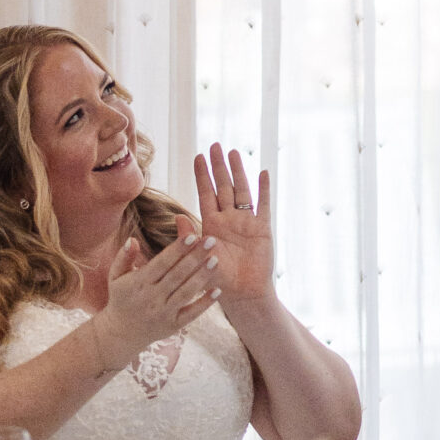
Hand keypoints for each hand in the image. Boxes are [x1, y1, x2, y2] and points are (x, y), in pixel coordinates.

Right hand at [92, 227, 219, 370]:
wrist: (121, 334)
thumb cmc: (121, 298)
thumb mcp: (116, 276)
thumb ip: (124, 257)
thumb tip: (132, 239)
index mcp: (139, 283)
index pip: (161, 263)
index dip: (177, 249)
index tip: (192, 235)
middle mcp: (152, 298)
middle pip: (177, 275)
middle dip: (195, 257)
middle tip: (212, 240)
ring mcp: (163, 313)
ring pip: (186, 292)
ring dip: (202, 276)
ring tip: (216, 260)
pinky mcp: (172, 326)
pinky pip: (191, 314)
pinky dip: (204, 304)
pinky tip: (217, 290)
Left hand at [195, 145, 273, 302]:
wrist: (244, 294)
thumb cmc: (219, 281)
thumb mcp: (199, 258)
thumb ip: (190, 237)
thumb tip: (176, 216)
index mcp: (212, 225)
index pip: (206, 194)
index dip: (202, 175)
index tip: (198, 156)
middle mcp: (228, 219)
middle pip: (224, 187)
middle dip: (219, 166)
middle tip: (215, 145)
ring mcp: (246, 222)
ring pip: (242, 191)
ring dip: (238, 172)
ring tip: (234, 153)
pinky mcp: (262, 228)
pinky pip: (263, 204)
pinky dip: (263, 189)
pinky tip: (263, 173)